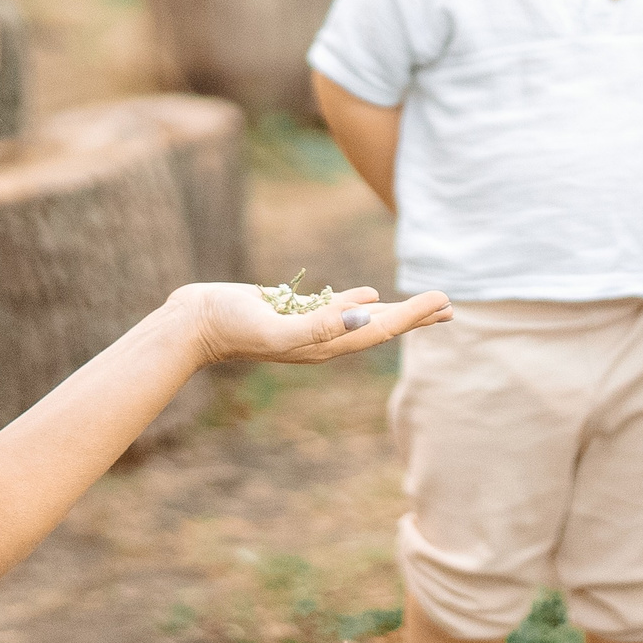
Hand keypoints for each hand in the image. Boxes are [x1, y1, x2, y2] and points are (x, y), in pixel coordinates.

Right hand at [174, 283, 452, 367]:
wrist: (194, 323)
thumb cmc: (231, 326)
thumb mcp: (275, 327)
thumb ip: (318, 325)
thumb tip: (364, 312)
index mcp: (324, 345)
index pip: (379, 330)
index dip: (413, 317)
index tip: (443, 302)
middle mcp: (322, 340)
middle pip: (378, 327)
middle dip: (414, 317)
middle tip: (449, 305)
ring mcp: (308, 327)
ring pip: (361, 318)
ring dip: (394, 312)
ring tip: (423, 306)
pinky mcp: (294, 313)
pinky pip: (336, 309)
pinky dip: (360, 303)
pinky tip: (371, 297)